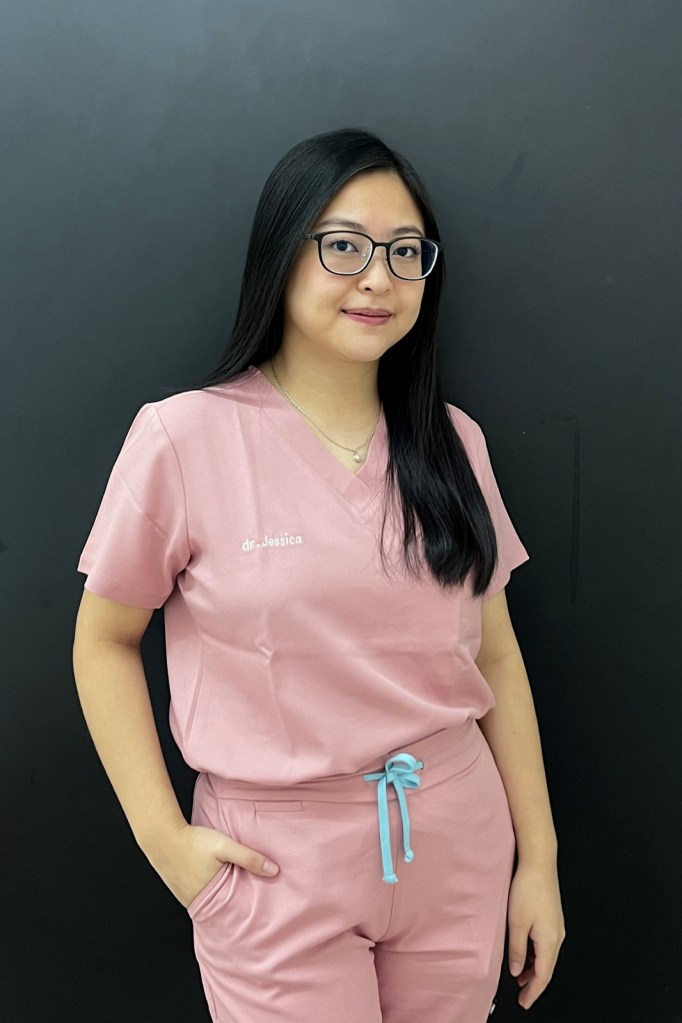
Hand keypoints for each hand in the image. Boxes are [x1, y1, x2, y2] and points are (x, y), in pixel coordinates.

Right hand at [142, 822, 279, 908]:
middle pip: (223, 910)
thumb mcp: (225, 846)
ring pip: (211, 904)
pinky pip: (201, 897)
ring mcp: (187, 898)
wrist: (162, 836)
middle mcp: (197, 903)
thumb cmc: (194, 841)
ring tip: (240, 898)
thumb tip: (274, 871)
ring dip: (224, 901)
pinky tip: (218, 887)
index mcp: (210, 897)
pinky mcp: (181, 890)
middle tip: (255, 911)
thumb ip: (249, 858)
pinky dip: (211, 895)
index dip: (247, 915)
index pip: (233, 913)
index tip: (262, 917)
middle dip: (237, 910)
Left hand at [507, 860, 565, 1009]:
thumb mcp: (516, 923)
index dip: (533, 992)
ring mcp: (557, 926)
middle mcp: (557, 936)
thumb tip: (517, 970)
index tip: (525, 1002)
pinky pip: (547, 944)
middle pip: (547, 968)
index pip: (543, 976)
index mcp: (550, 941)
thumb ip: (517, 949)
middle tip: (522, 994)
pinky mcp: (553, 918)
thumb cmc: (528, 889)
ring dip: (535, 969)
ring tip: (521, 976)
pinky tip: (527, 953)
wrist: (539, 863)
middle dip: (535, 983)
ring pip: (547, 956)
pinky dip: (537, 955)